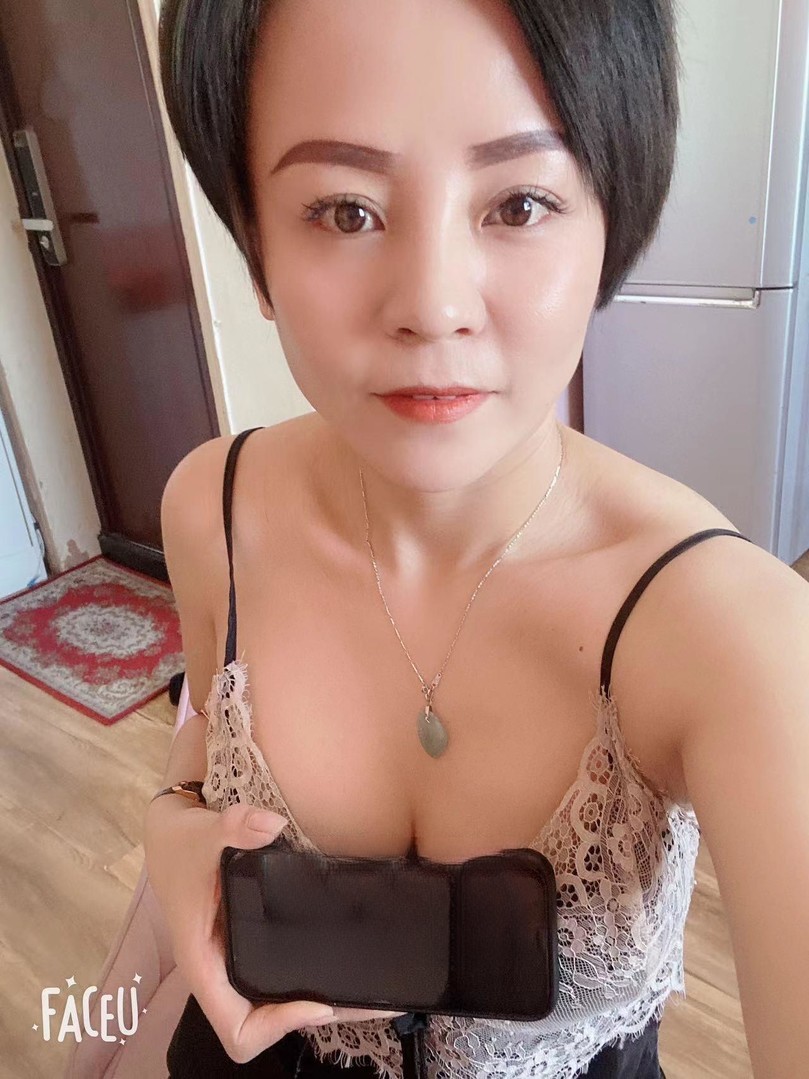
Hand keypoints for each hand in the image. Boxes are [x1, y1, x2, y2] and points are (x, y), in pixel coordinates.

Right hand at [145, 799, 404, 1063]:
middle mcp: (221, 975)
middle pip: (266, 1027)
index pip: (238, 1030)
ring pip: (276, 1007)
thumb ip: (234, 826)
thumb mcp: (205, 833)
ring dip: (320, 1003)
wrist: (172, 839)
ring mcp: (236, 965)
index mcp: (205, 965)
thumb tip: (270, 824)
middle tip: (367, 999)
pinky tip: (342, 963)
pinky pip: (279, 980)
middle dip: (315, 1017)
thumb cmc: (184, 845)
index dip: (277, 1027)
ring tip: (370, 992)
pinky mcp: (249, 949)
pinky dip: (310, 980)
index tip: (316, 1002)